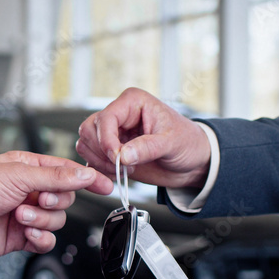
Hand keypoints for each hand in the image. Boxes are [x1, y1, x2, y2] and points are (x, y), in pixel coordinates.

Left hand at [0, 151, 112, 258]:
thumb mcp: (18, 175)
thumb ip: (55, 177)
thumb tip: (84, 174)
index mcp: (28, 168)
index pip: (67, 171)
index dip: (88, 178)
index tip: (106, 185)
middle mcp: (28, 190)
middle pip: (65, 198)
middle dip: (54, 201)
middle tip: (37, 200)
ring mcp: (25, 214)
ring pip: (55, 221)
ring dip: (41, 221)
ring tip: (19, 217)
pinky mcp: (19, 237)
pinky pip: (45, 241)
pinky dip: (40, 239)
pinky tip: (26, 235)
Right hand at [76, 88, 210, 189]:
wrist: (192, 163)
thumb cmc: (187, 142)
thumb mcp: (172, 143)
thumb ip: (147, 148)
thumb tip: (122, 155)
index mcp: (132, 102)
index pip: (106, 118)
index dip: (107, 140)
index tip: (116, 158)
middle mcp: (119, 115)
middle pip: (89, 130)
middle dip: (102, 152)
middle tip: (121, 166)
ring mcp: (113, 133)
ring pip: (86, 144)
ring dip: (100, 162)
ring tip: (123, 171)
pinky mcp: (110, 151)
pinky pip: (91, 159)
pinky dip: (99, 170)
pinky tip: (117, 176)